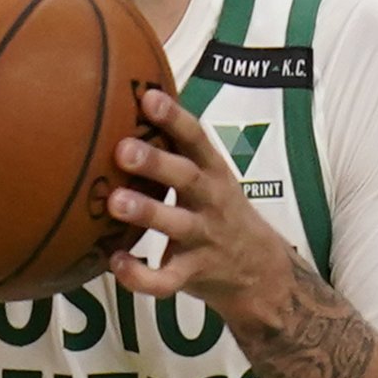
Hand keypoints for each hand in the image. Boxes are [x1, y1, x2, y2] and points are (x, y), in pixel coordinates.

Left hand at [103, 88, 296, 314]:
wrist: (262, 273)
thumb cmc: (219, 212)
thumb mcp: (210, 177)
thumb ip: (175, 150)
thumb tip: (123, 105)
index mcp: (213, 172)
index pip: (197, 138)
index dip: (174, 117)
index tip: (148, 97)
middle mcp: (211, 201)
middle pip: (188, 177)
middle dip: (157, 162)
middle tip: (123, 149)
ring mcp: (204, 239)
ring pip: (177, 225)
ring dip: (147, 212)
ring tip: (115, 202)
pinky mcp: (193, 274)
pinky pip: (166, 279)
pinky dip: (140, 276)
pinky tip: (115, 262)